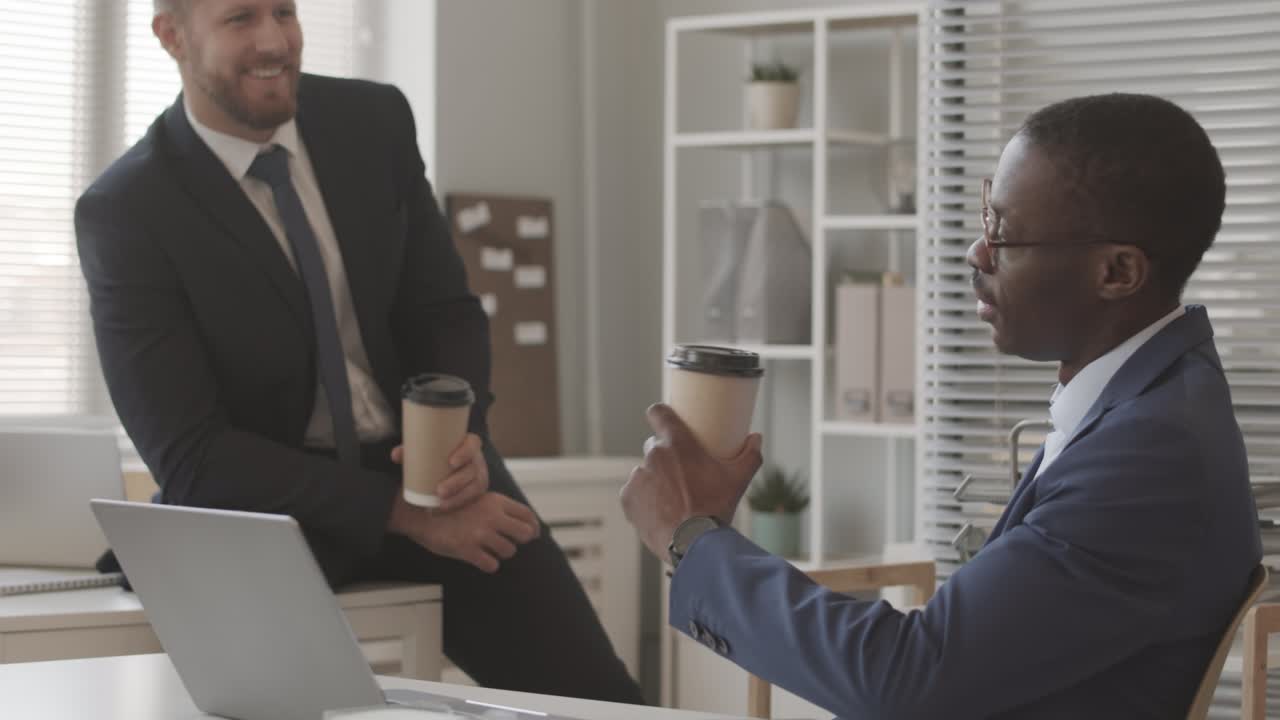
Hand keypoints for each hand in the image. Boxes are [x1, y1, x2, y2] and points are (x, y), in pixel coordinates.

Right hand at [388, 491, 540, 572]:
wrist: (421, 514)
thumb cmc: (450, 508)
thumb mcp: (477, 498)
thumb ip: (498, 508)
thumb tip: (526, 524)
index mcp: (495, 501)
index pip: (527, 514)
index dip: (534, 526)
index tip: (534, 533)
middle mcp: (491, 516)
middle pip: (525, 534)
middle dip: (521, 540)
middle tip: (510, 542)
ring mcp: (480, 533)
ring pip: (509, 550)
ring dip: (501, 552)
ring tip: (489, 548)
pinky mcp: (468, 550)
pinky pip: (491, 564)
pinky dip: (489, 564)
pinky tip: (481, 559)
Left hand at [390, 433, 488, 510]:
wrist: (445, 466)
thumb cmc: (435, 453)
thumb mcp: (425, 450)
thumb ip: (410, 451)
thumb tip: (396, 455)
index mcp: (467, 444)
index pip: (472, 444)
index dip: (464, 453)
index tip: (450, 463)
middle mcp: (475, 459)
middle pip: (472, 469)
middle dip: (457, 482)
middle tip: (439, 490)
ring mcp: (477, 475)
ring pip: (473, 486)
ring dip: (458, 497)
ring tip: (440, 504)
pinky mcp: (475, 490)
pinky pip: (470, 498)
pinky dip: (456, 504)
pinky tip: (443, 509)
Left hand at [620, 403, 762, 561]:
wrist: (693, 543)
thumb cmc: (715, 508)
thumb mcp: (738, 480)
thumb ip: (749, 455)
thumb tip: (756, 438)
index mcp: (677, 443)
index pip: (658, 412)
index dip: (660, 415)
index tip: (664, 421)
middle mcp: (653, 454)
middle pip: (654, 446)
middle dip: (664, 456)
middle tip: (680, 473)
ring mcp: (638, 476)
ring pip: (645, 471)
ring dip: (654, 480)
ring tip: (672, 499)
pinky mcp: (628, 498)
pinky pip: (634, 493)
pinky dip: (643, 500)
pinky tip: (659, 511)